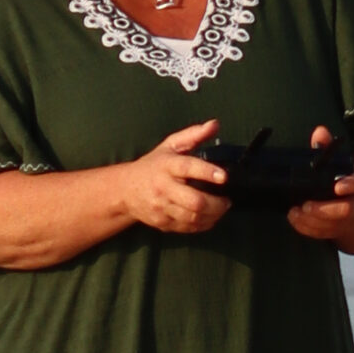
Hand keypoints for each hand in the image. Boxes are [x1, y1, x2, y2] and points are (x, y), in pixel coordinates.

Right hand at [122, 118, 231, 234]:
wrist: (125, 190)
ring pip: (193, 218)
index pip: (187, 167)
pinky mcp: (162, 222)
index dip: (207, 172)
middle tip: (227, 200)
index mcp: (166, 165)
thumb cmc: (153, 165)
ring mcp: (162, 207)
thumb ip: (193, 135)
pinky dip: (203, 224)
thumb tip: (215, 124)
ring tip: (222, 208)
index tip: (224, 176)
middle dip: (216, 204)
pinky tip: (210, 217)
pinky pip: (188, 228)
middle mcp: (163, 187)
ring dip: (213, 216)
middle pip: (194, 201)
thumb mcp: (170, 146)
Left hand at [287, 123, 353, 253]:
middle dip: (324, 210)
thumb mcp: (348, 163)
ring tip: (295, 211)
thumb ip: (330, 148)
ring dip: (311, 221)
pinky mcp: (339, 231)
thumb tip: (319, 132)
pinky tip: (295, 219)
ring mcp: (349, 220)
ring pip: (332, 226)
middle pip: (344, 210)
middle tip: (306, 205)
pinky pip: (324, 234)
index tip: (339, 186)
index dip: (350, 185)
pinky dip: (308, 229)